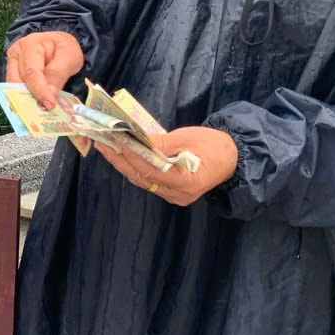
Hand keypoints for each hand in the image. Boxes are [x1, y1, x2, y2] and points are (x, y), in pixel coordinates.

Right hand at [5, 31, 84, 109]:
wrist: (60, 46)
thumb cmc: (64, 49)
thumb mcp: (70, 57)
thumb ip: (58, 74)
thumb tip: (49, 95)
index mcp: (31, 44)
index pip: (32, 72)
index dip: (40, 90)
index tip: (50, 105)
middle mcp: (16, 53)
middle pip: (18, 81)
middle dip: (30, 98)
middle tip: (42, 112)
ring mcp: (12, 63)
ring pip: (13, 87)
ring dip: (25, 100)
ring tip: (38, 112)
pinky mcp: (13, 73)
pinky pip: (15, 89)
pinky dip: (24, 99)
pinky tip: (34, 107)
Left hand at [94, 126, 238, 206]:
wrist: (233, 157)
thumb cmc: (213, 145)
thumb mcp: (187, 138)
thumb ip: (160, 143)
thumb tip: (135, 139)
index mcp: (186, 182)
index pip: (150, 169)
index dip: (131, 154)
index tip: (114, 140)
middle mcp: (178, 194)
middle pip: (142, 178)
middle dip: (120, 160)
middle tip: (102, 143)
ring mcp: (175, 196)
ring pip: (143, 181)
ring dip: (124, 164)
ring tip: (107, 147)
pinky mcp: (173, 193)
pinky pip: (149, 181)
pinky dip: (135, 168)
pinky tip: (123, 156)